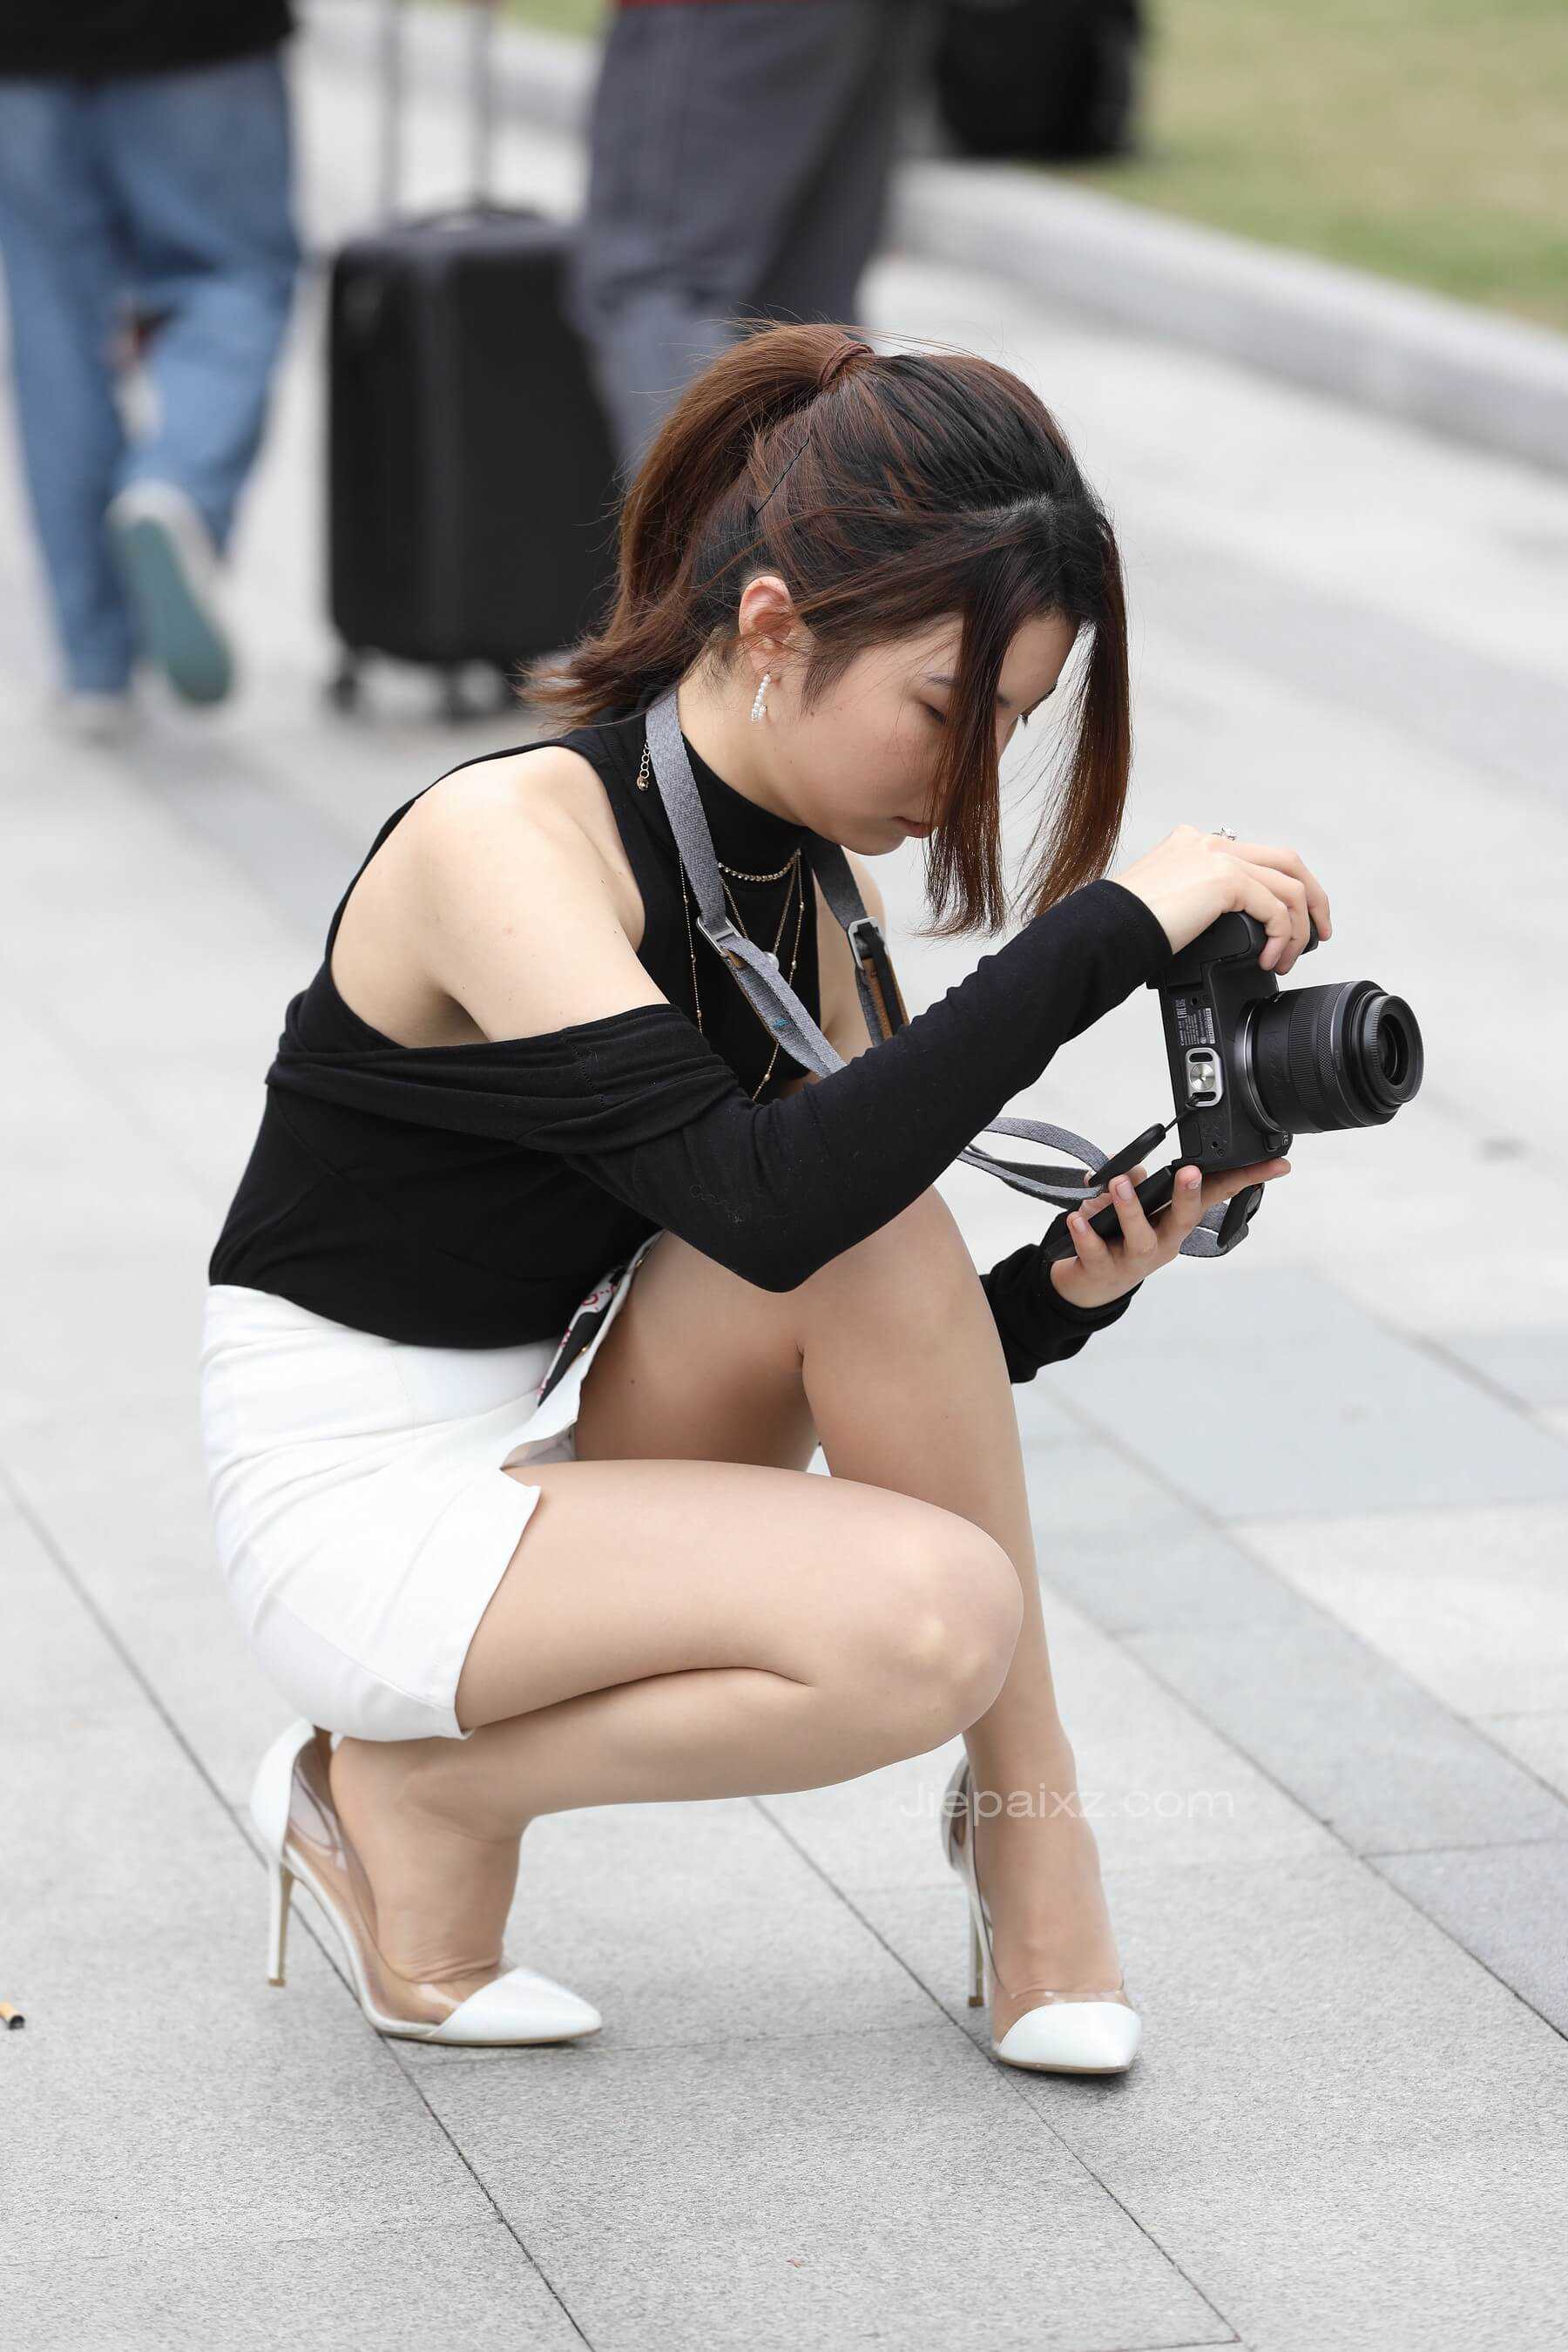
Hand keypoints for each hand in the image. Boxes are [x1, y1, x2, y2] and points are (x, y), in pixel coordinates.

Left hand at [1050, 1156, 1292, 1311]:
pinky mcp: (1104, 1269)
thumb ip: (1134, 1182)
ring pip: (1139, 1235)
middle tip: (1190, 1171)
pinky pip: (1095, 1250)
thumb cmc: (1118, 1238)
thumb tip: (1131, 1171)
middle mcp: (1164, 1241)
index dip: (1248, 1178)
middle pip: (1183, 1218)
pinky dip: (1086, 1233)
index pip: (1217, 1194)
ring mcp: (1135, 1258)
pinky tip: (1079, 1217)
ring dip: (1130, 1208)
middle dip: (1188, 1195)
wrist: (1090, 1287)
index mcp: (1177, 1220)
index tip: (1277, 1163)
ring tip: (1120, 1185)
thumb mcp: (1133, 1207)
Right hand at [1112, 826, 1331, 974]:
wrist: (1103, 932)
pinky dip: (1283, 937)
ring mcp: (1218, 856)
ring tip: (1288, 959)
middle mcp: (1208, 843)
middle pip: (1286, 860)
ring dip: (1299, 928)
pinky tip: (1270, 959)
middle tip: (1318, 934)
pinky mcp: (1225, 879)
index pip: (1255, 857)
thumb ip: (1195, 902)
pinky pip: (1277, 908)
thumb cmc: (1121, 930)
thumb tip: (1217, 928)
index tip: (1287, 922)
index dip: (1282, 889)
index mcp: (1193, 845)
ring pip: (1290, 885)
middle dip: (1312, 899)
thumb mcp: (1164, 905)